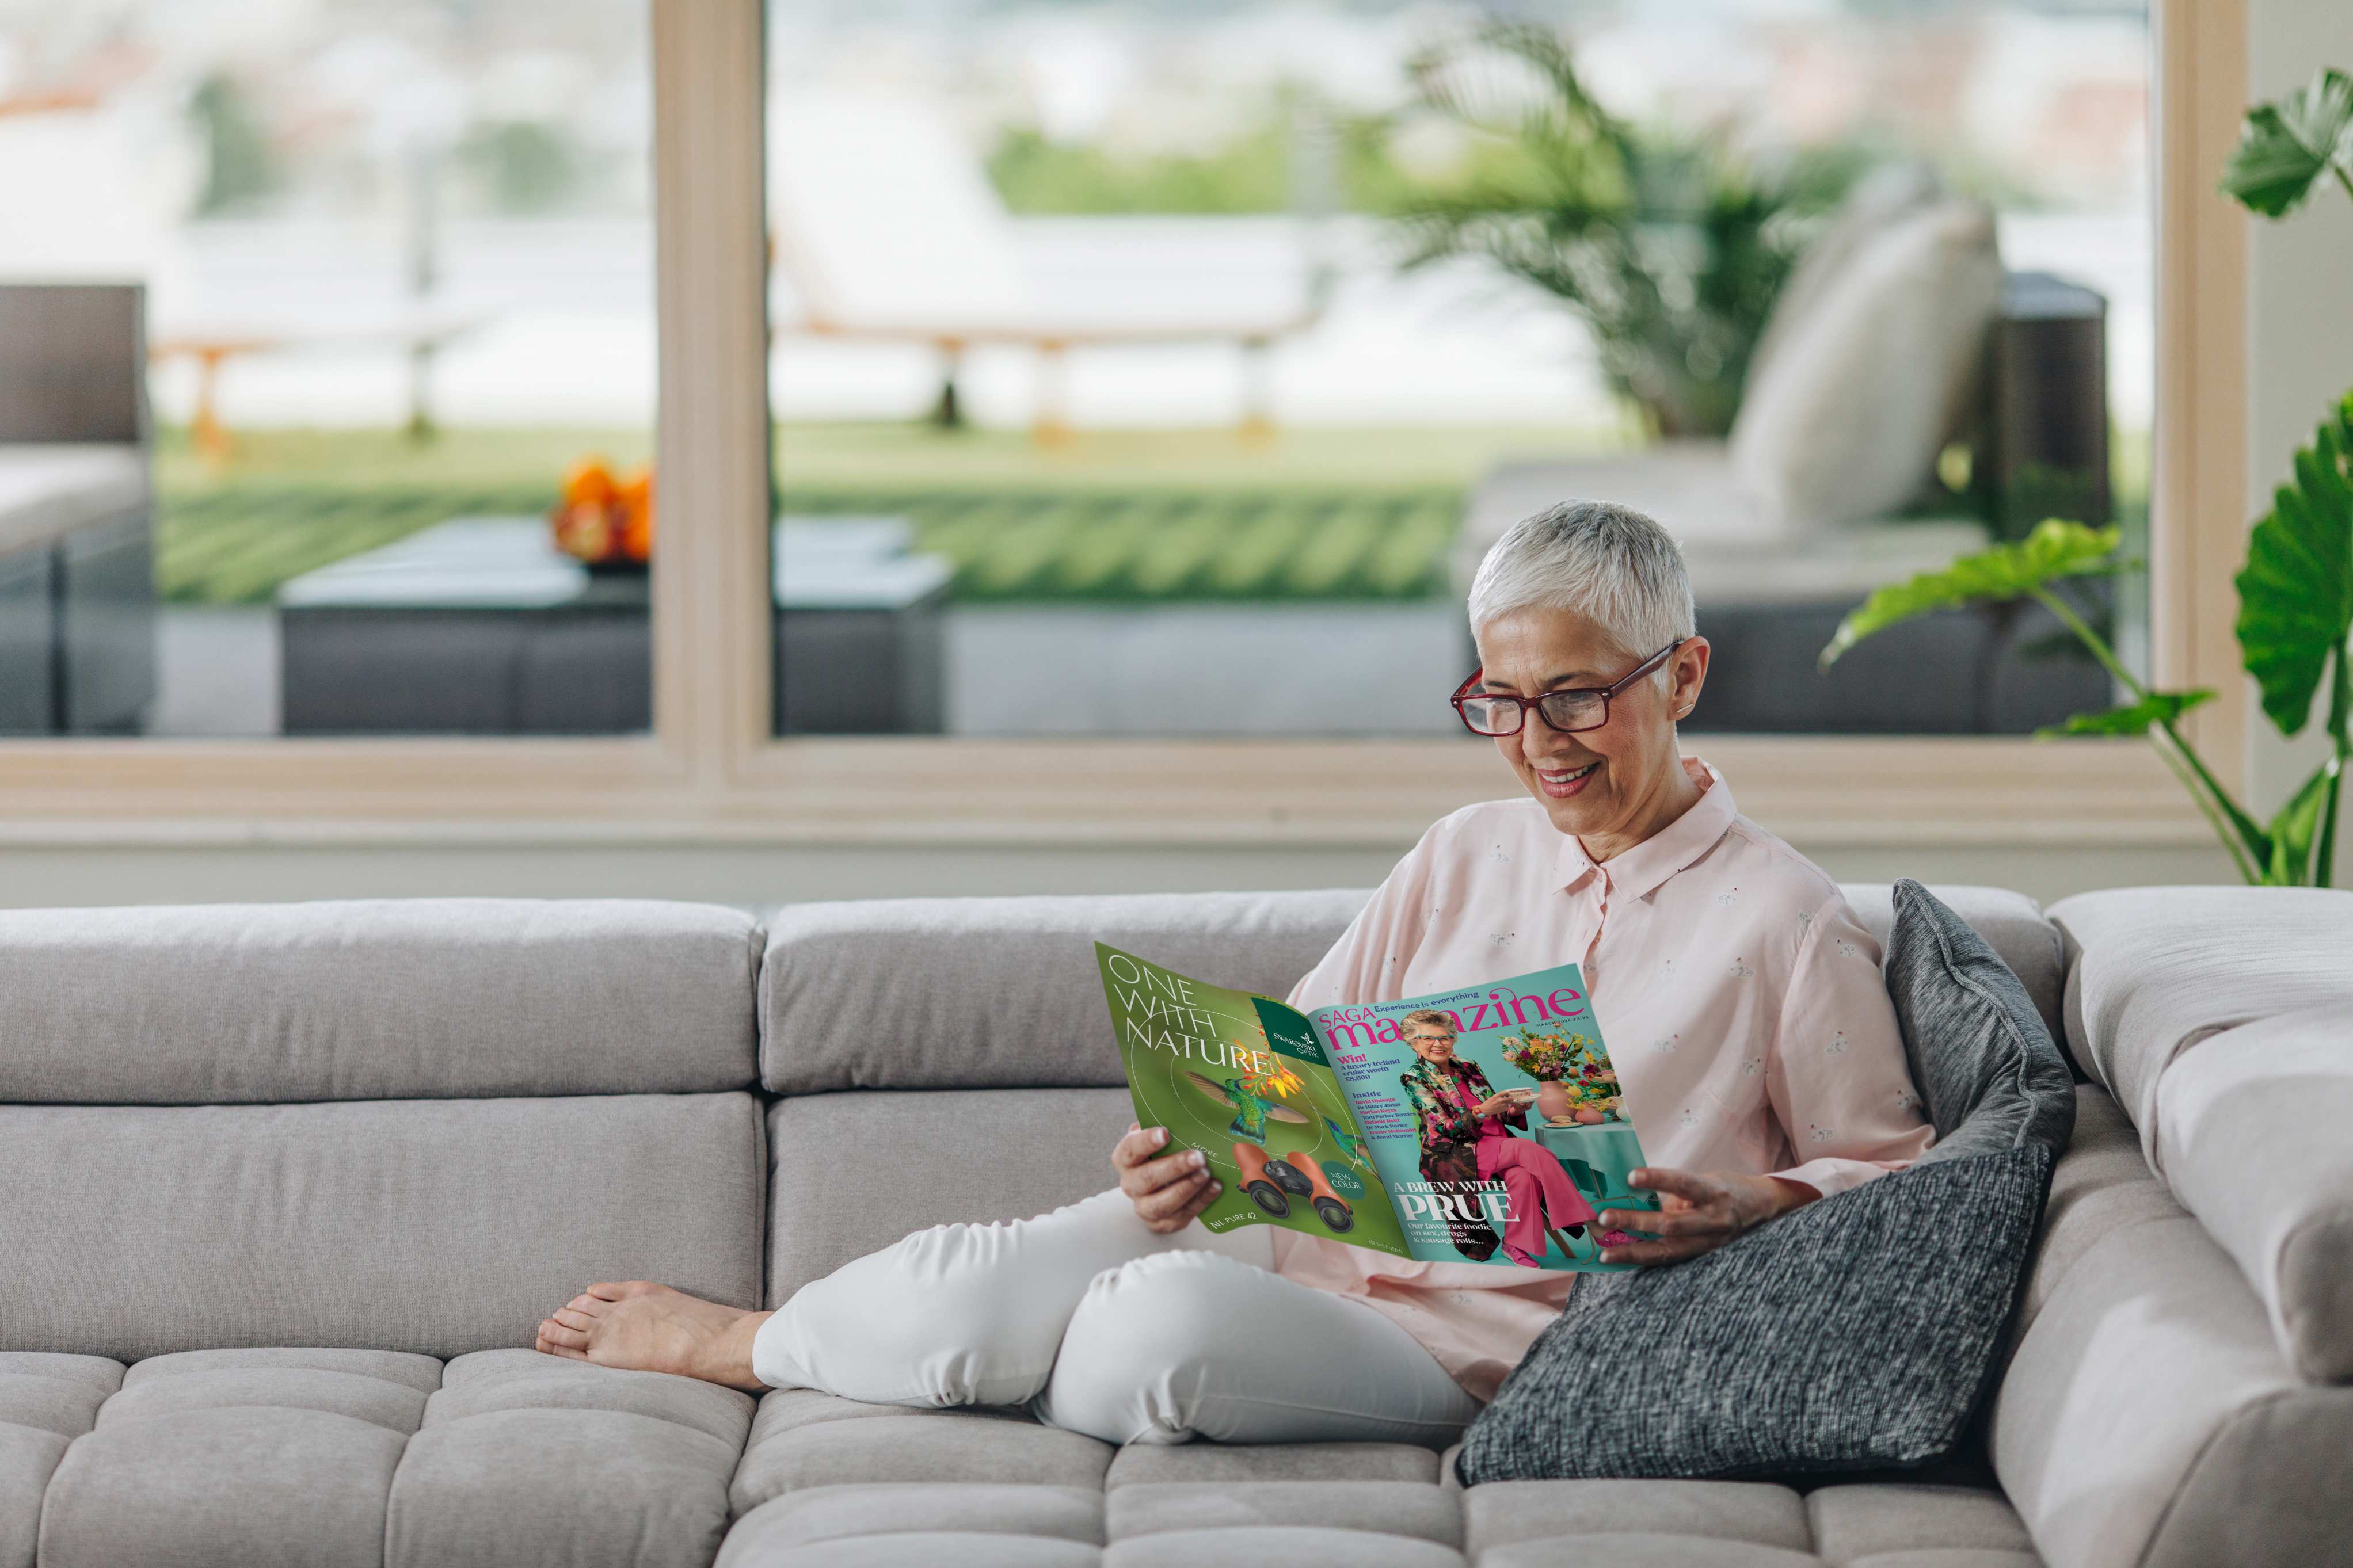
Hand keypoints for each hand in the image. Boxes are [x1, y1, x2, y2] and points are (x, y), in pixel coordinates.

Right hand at [1114, 1123, 1221, 1233]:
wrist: (1159, 1189)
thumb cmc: (1162, 1155)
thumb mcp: (1158, 1138)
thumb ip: (1164, 1125)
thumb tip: (1186, 1110)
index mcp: (1126, 1159)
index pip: (1130, 1150)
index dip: (1146, 1142)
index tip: (1165, 1133)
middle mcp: (1131, 1184)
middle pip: (1147, 1179)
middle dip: (1174, 1167)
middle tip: (1198, 1157)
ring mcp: (1144, 1207)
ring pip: (1160, 1204)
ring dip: (1185, 1189)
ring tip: (1206, 1173)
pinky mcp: (1162, 1224)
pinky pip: (1181, 1216)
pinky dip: (1200, 1202)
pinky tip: (1215, 1186)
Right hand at [1472, 1093, 1519, 1117]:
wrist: (1485, 1110)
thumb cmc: (1488, 1103)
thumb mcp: (1493, 1097)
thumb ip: (1499, 1096)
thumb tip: (1505, 1095)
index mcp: (1497, 1096)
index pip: (1505, 1092)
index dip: (1507, 1093)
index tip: (1507, 1094)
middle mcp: (1500, 1100)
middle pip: (1510, 1098)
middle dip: (1510, 1098)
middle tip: (1509, 1098)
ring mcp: (1502, 1105)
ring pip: (1509, 1103)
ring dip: (1508, 1102)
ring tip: (1503, 1103)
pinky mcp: (1503, 1109)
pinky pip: (1507, 1107)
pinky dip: (1505, 1106)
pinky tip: (1501, 1107)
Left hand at [1596, 1168, 1817, 1265]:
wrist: (1763, 1211)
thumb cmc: (1725, 1190)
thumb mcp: (1705, 1181)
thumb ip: (1673, 1189)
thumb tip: (1629, 1189)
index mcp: (1714, 1193)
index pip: (1683, 1183)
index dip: (1657, 1179)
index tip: (1631, 1176)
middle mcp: (1713, 1221)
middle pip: (1671, 1224)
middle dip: (1635, 1221)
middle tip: (1603, 1217)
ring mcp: (1707, 1244)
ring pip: (1667, 1251)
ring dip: (1633, 1252)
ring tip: (1605, 1252)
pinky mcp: (1701, 1258)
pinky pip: (1669, 1261)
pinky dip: (1643, 1261)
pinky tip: (1620, 1260)